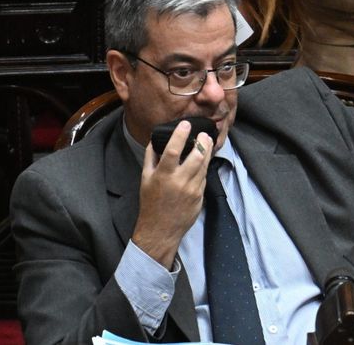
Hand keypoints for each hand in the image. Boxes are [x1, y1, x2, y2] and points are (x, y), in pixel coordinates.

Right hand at [131, 120, 212, 267]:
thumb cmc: (150, 202)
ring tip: (207, 142)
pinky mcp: (200, 196)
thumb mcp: (145, 179)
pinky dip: (204, 167)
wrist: (160, 229)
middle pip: (197, 156)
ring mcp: (192, 189)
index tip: (186, 124)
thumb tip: (156, 140)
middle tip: (204, 134)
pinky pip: (204, 177)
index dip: (180, 135)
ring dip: (207, 152)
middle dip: (203, 142)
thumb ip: (151, 158)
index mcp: (163, 175)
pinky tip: (204, 160)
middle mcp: (179, 181)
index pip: (173, 150)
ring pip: (204, 165)